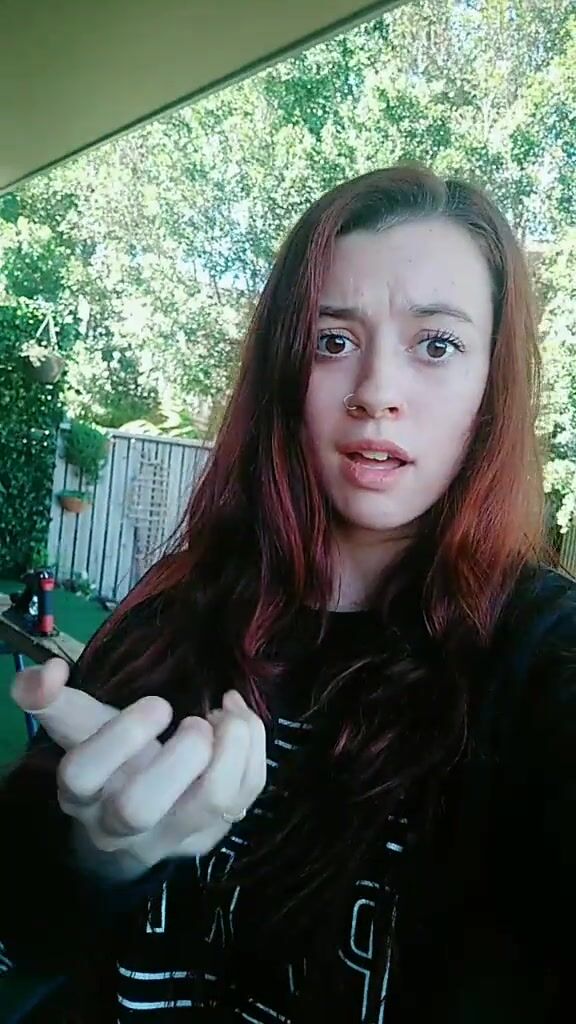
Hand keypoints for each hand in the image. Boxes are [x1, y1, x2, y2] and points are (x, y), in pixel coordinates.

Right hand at [11, 659, 266, 870]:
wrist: (129, 829)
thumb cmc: (108, 761)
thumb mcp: (79, 729)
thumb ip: (51, 698)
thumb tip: (50, 670)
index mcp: (81, 791)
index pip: (82, 774)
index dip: (120, 735)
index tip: (158, 704)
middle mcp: (120, 824)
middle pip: (139, 806)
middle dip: (180, 756)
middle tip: (198, 721)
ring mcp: (170, 835)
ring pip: (208, 805)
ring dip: (231, 750)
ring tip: (226, 715)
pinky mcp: (209, 834)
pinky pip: (243, 798)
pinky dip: (253, 752)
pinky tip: (240, 722)